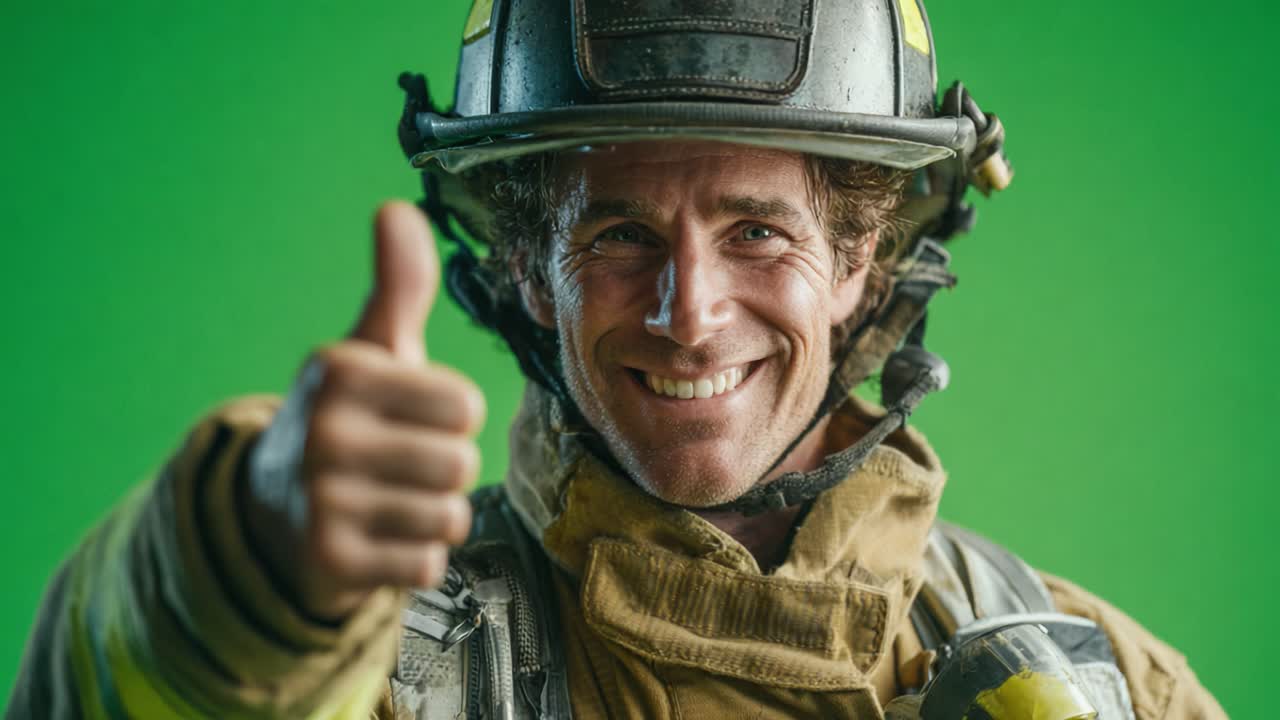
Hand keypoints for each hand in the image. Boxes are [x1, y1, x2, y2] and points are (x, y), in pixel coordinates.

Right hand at [245, 201, 484, 621]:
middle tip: (397, 465)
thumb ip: (398, 287)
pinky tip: (377, 539)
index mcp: (340, 370)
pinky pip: (426, 564)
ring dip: (431, 515)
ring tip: (388, 501)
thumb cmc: (349, 418)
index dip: (451, 416)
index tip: (409, 416)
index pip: (466, 406)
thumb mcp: (370, 351)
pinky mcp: (328, 561)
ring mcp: (321, 501)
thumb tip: (398, 206)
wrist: (274, 509)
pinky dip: (413, 558)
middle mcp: (324, 432)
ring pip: (449, 517)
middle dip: (443, 469)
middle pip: (462, 463)